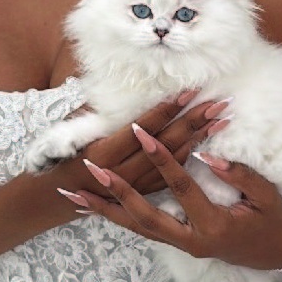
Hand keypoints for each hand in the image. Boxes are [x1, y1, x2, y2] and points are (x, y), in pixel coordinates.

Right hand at [53, 93, 218, 198]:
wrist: (60, 195)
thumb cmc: (67, 153)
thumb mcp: (76, 131)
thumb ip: (99, 113)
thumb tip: (120, 86)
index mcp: (105, 153)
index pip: (144, 126)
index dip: (168, 109)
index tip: (190, 91)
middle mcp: (124, 172)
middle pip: (166, 142)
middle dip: (194, 121)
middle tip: (218, 102)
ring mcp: (137, 186)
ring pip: (174, 159)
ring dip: (200, 137)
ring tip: (221, 118)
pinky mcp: (145, 192)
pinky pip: (172, 174)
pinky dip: (191, 155)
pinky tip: (207, 141)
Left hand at [69, 127, 281, 270]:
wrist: (277, 254)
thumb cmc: (272, 219)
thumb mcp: (266, 195)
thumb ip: (238, 174)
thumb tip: (207, 154)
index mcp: (213, 225)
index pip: (180, 186)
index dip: (161, 157)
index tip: (140, 131)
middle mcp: (191, 241)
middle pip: (145, 216)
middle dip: (116, 192)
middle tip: (92, 169)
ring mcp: (182, 245)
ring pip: (136, 228)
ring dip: (106, 211)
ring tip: (76, 196)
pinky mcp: (178, 242)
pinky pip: (142, 230)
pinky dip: (118, 217)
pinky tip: (97, 208)